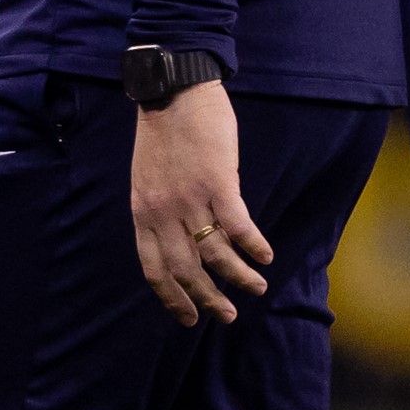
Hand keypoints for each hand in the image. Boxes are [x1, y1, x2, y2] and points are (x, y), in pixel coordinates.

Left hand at [131, 79, 271, 325]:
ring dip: (238, 276)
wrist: (173, 91)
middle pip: (186, 270)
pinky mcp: (218, 182)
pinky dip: (253, 246)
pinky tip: (266, 256)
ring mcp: (190, 199)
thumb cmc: (162, 132)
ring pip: (216, 254)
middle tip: (228, 316)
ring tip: (258, 288)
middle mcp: (163, 213)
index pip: (155, 269)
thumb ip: (158, 210)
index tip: (190, 318)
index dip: (173, 298)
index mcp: (142, 213)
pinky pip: (238, 226)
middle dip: (209, 299)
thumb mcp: (146, 179)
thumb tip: (180, 238)